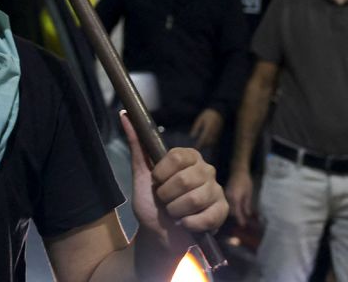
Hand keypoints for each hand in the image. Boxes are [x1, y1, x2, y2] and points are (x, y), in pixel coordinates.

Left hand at [123, 112, 226, 248]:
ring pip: (195, 199)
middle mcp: (206, 169)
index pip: (177, 156)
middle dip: (166, 195)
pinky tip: (185, 223)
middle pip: (185, 179)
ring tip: (173, 213)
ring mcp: (216, 190)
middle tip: (164, 201)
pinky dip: (190, 223)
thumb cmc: (151, 202)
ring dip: (176, 211)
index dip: (162, 173)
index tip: (155, 181)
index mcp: (188, 157)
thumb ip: (137, 145)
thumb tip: (124, 115)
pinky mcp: (223, 210)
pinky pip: (207, 216)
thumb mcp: (141, 174)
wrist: (158, 232)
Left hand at [189, 109, 223, 148]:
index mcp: (209, 128)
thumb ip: (196, 127)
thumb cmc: (207, 115)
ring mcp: (216, 133)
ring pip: (211, 142)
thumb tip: (192, 136)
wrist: (218, 112)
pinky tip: (204, 145)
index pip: (204, 138)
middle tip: (196, 149)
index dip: (199, 143)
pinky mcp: (218, 134)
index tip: (195, 147)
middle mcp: (213, 132)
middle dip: (202, 146)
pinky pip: (214, 141)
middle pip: (208, 142)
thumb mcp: (200, 119)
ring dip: (206, 146)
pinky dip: (209, 143)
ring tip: (199, 148)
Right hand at [226, 169, 254, 226]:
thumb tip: (248, 215)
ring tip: (235, 220)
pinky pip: (224, 204)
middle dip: (234, 219)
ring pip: (226, 208)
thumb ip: (247, 205)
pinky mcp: (223, 195)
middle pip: (230, 212)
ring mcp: (224, 196)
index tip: (243, 225)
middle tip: (240, 225)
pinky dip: (228, 209)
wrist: (237, 170)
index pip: (236, 212)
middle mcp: (228, 198)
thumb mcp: (249, 193)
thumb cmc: (245, 181)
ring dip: (230, 215)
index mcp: (235, 198)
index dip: (240, 219)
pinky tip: (231, 212)